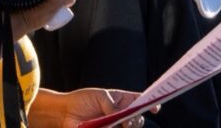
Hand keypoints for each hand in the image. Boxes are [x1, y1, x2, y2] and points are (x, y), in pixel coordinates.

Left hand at [30, 88, 160, 127]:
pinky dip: (119, 127)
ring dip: (128, 126)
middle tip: (128, 119)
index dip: (149, 103)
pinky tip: (113, 125)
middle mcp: (120, 114)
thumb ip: (111, 104)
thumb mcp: (98, 96)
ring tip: (120, 123)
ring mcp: (115, 126)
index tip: (155, 107)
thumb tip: (121, 115)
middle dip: (137, 119)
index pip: (138, 100)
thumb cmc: (81, 100)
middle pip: (138, 119)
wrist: (66, 113)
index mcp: (120, 100)